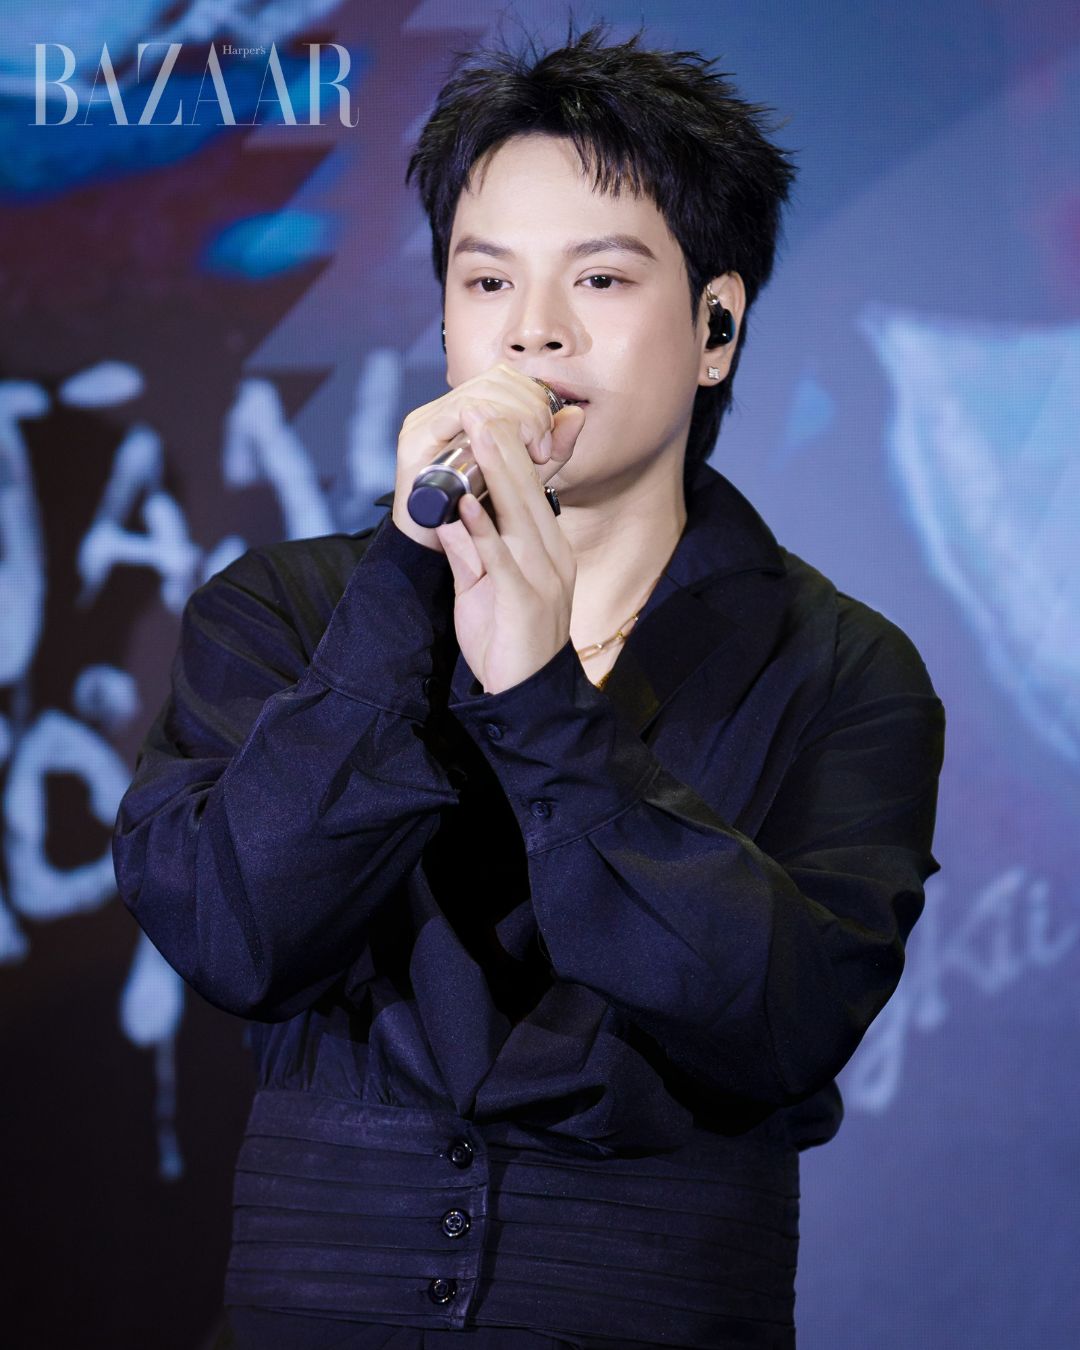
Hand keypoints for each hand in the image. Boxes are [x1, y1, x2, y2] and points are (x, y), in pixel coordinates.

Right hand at [392, 362, 581, 554]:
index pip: (504, 379)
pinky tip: (504, 452)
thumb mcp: (527, 477)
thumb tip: (576, 413)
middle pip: (494, 381)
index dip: (533, 398)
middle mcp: (442, 411)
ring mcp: (424, 423)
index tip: (547, 438)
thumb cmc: (480, 518)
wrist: (438, 556)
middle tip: (541, 448)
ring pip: (479, 393)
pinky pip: (456, 413)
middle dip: (529, 408)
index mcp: (466, 413)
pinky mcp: (414, 440)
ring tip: (530, 452)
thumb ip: (553, 449)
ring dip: (515, 417)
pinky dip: (488, 427)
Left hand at [434, 401, 585, 694]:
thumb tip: (453, 515)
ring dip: (495, 471)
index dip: (509, 453)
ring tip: (476, 435)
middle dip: (502, 446)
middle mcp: (551, 556)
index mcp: (548, 550)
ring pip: (519, 513)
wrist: (528, 695)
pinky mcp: (523, 602)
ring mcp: (540, 578)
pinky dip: (481, 530)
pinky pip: (501, 558)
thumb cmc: (508, 641)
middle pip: (527, 491)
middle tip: (479, 407)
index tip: (488, 418)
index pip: (531, 491)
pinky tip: (465, 504)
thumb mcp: (490, 589)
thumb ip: (474, 553)